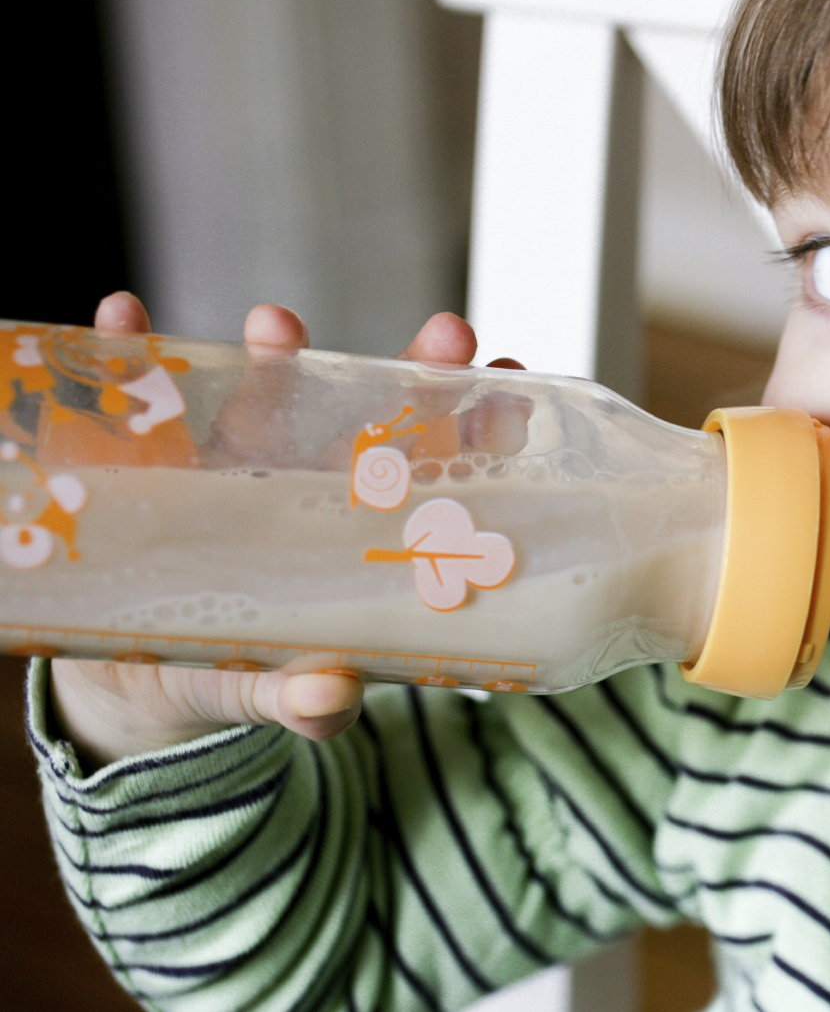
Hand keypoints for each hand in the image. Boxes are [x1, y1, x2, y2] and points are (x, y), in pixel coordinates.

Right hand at [49, 293, 513, 768]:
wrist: (133, 684)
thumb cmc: (233, 679)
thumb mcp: (271, 692)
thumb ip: (302, 699)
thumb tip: (327, 699)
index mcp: (363, 533)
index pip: (440, 476)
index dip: (482, 432)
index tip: (516, 392)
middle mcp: (312, 483)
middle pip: (378, 418)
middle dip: (416, 373)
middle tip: (449, 337)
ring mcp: (236, 465)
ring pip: (270, 396)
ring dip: (278, 355)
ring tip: (275, 324)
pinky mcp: (153, 461)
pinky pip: (141, 399)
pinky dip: (131, 352)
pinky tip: (123, 319)